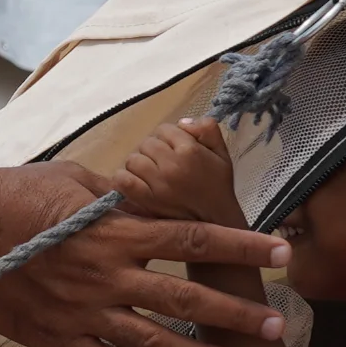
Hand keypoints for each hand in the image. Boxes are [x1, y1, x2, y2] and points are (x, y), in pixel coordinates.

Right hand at [0, 163, 290, 346]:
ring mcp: (81, 313)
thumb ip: (119, 194)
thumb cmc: (7, 193)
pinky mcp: (55, 339)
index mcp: (113, 231)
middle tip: (275, 325)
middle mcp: (105, 276)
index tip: (281, 252)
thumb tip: (152, 194)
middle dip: (236, 314)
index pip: (193, 238)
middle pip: (185, 298)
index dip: (242, 246)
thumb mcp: (72, 179)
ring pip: (155, 343)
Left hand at [116, 117, 244, 228]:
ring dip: (139, 165)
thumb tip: (182, 122)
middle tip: (162, 164)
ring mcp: (157, 182)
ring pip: (133, 159)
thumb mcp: (222, 154)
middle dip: (154, 151)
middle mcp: (172, 164)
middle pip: (147, 143)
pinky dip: (125, 179)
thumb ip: (207, 130)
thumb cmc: (218, 188)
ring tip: (151, 175)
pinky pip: (122, 179)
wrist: (216, 223)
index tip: (173, 150)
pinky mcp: (145, 199)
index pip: (164, 129)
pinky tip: (136, 183)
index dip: (168, 138)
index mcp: (190, 150)